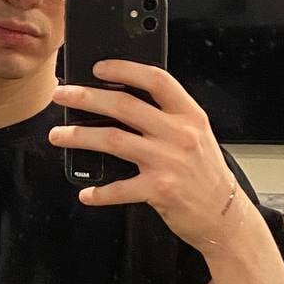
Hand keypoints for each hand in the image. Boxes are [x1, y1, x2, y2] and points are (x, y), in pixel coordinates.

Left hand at [48, 60, 253, 252]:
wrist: (225, 216)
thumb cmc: (205, 174)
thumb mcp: (195, 136)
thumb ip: (167, 117)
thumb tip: (121, 101)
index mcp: (189, 115)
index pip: (156, 80)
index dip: (124, 69)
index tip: (98, 67)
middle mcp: (179, 134)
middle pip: (124, 105)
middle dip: (86, 97)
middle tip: (62, 95)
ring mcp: (168, 162)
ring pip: (113, 139)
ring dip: (79, 136)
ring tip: (59, 135)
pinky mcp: (160, 190)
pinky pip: (120, 188)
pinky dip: (99, 192)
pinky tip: (86, 193)